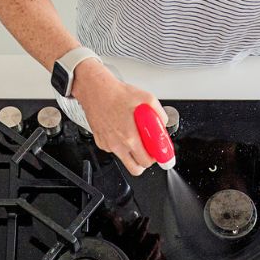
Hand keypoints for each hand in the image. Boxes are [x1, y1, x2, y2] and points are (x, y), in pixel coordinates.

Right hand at [70, 60, 165, 175]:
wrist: (95, 90)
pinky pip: (113, 149)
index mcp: (130, 137)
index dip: (155, 159)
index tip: (158, 154)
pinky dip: (119, 144)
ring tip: (133, 136)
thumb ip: (159, 113)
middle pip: (135, 169)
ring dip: (131, 153)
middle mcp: (118, 145)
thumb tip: (163, 122)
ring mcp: (108, 145)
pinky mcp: (101, 142)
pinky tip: (120, 130)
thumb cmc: (116, 94)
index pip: (146, 161)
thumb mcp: (147, 98)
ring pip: (124, 159)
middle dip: (144, 161)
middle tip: (147, 150)